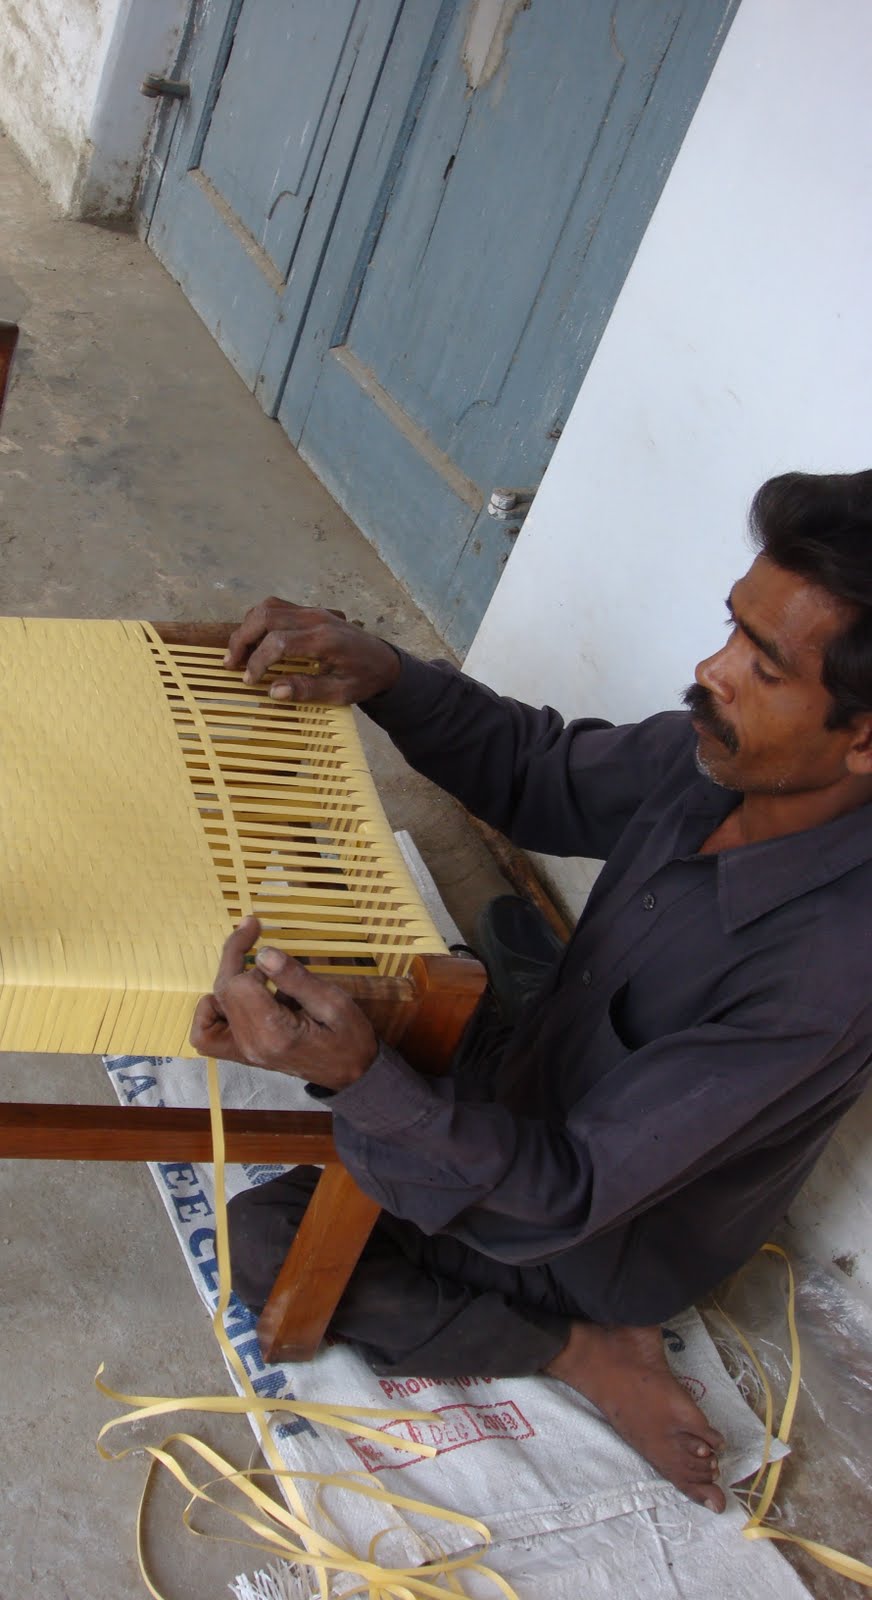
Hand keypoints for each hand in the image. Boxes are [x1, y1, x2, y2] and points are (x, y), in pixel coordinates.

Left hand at [190, 916, 377, 1088]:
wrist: (353, 1075)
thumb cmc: (349, 1038)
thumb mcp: (334, 1003)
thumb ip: (296, 979)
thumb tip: (262, 954)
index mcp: (274, 1032)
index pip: (236, 983)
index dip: (240, 949)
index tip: (257, 926)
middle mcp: (251, 1045)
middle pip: (222, 992)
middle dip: (234, 957)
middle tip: (254, 934)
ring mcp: (244, 1052)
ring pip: (209, 1011)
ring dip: (227, 983)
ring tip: (257, 974)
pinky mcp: (243, 1053)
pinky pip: (207, 1035)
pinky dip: (213, 1011)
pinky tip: (240, 997)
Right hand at [223, 596, 400, 703]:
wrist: (385, 661)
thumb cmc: (364, 678)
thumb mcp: (341, 693)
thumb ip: (307, 690)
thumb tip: (273, 691)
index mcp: (325, 639)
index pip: (279, 642)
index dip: (258, 661)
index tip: (250, 681)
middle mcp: (316, 618)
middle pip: (267, 616)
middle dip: (242, 638)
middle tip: (231, 664)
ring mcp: (313, 611)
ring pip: (269, 606)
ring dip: (247, 627)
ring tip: (237, 653)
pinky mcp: (310, 610)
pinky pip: (277, 607)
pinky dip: (259, 621)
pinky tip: (253, 641)